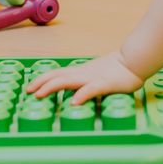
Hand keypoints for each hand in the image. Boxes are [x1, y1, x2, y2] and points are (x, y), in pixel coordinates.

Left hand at [24, 52, 143, 105]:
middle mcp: (82, 74)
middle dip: (41, 83)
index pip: (57, 74)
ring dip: (52, 87)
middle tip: (28, 91)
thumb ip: (85, 82)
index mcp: (81, 72)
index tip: (30, 86)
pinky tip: (74, 103)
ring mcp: (92, 78)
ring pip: (68, 81)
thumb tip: (74, 92)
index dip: (42, 79)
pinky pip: (91, 90)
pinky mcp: (104, 84)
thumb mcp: (97, 75)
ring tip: (39, 94)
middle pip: (57, 76)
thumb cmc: (118, 70)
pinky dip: (81, 95)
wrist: (134, 60)